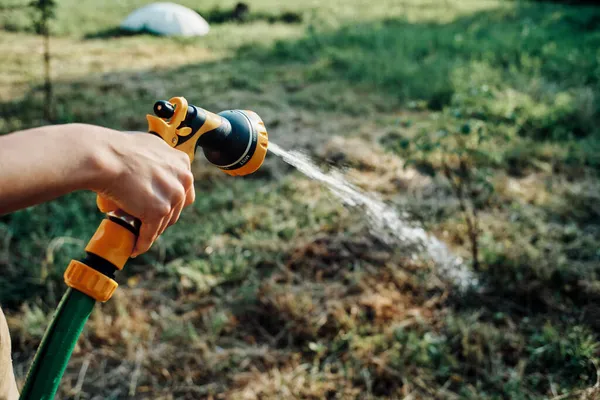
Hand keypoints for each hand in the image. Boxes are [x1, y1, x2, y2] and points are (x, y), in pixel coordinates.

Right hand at [88, 127, 194, 256]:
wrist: (103, 156)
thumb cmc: (117, 150)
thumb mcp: (148, 147)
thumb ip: (158, 160)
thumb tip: (154, 169)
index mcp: (182, 162)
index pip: (183, 190)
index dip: (170, 201)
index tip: (159, 207)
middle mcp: (183, 179)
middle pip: (175, 208)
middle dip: (160, 217)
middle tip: (143, 222)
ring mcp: (172, 195)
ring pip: (163, 223)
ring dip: (150, 232)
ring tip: (136, 236)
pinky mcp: (159, 211)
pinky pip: (150, 234)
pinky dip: (142, 244)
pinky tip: (134, 249)